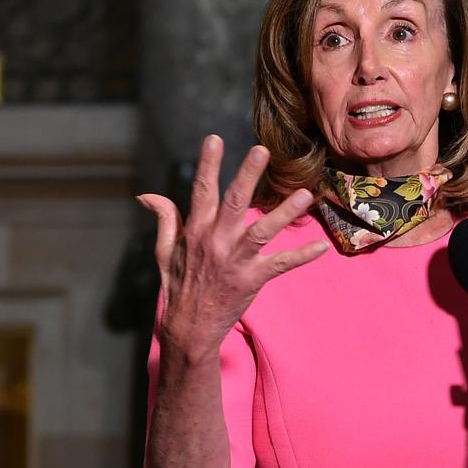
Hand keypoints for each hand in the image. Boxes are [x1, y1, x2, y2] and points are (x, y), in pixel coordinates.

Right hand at [137, 136, 328, 357]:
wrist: (188, 329)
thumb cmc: (177, 286)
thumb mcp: (164, 251)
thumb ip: (164, 219)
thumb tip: (146, 195)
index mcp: (195, 231)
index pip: (201, 191)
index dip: (208, 164)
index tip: (214, 139)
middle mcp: (216, 242)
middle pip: (234, 203)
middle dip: (247, 175)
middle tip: (262, 150)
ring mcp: (235, 262)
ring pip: (262, 232)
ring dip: (284, 213)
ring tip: (305, 194)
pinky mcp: (251, 280)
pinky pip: (280, 265)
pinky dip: (301, 256)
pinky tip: (321, 246)